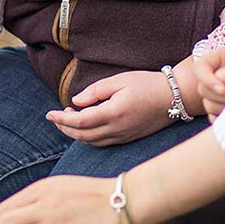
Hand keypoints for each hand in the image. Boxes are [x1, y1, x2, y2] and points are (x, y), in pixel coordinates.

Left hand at [46, 70, 172, 145]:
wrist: (175, 97)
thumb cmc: (147, 84)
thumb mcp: (119, 80)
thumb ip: (95, 91)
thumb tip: (76, 101)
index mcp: (113, 113)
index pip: (79, 121)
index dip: (61, 119)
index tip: (49, 113)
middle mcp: (117, 130)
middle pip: (82, 136)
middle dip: (64, 128)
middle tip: (55, 117)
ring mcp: (123, 137)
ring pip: (91, 142)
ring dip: (75, 134)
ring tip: (68, 119)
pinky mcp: (128, 139)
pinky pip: (102, 143)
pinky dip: (88, 137)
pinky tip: (86, 126)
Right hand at [193, 48, 224, 118]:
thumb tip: (220, 77)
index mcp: (219, 59)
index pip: (199, 68)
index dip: (207, 79)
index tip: (222, 89)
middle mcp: (213, 76)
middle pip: (202, 89)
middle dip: (223, 95)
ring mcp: (215, 94)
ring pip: (208, 105)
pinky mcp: (218, 110)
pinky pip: (215, 118)